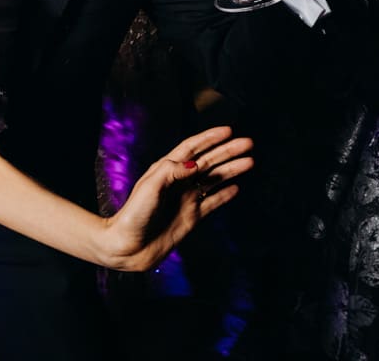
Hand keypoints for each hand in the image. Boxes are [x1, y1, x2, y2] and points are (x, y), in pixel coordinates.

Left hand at [104, 127, 253, 271]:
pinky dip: (225, 194)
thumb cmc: (134, 215)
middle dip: (228, 151)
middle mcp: (179, 182)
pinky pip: (212, 202)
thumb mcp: (150, 187)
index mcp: (167, 170)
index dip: (210, 138)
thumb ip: (171, 171)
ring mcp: (186, 199)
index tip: (228, 130)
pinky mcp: (191, 217)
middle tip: (248, 143)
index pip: (192, 148)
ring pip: (214, 180)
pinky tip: (236, 188)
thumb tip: (195, 163)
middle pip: (208, 161)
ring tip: (249, 162)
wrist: (129, 246)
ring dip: (231, 170)